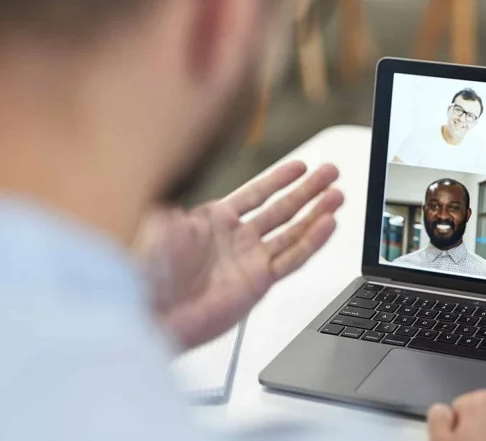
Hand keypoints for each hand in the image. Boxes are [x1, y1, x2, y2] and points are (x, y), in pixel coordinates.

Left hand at [133, 161, 342, 349]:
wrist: (149, 318)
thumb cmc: (147, 276)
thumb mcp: (157, 231)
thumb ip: (178, 211)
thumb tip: (184, 199)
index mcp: (214, 220)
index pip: (255, 193)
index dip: (279, 179)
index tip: (302, 167)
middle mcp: (236, 238)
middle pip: (281, 208)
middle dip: (308, 191)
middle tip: (331, 174)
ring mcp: (249, 260)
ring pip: (292, 231)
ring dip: (317, 213)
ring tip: (338, 196)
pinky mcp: (258, 283)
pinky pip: (292, 259)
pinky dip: (312, 242)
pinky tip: (328, 225)